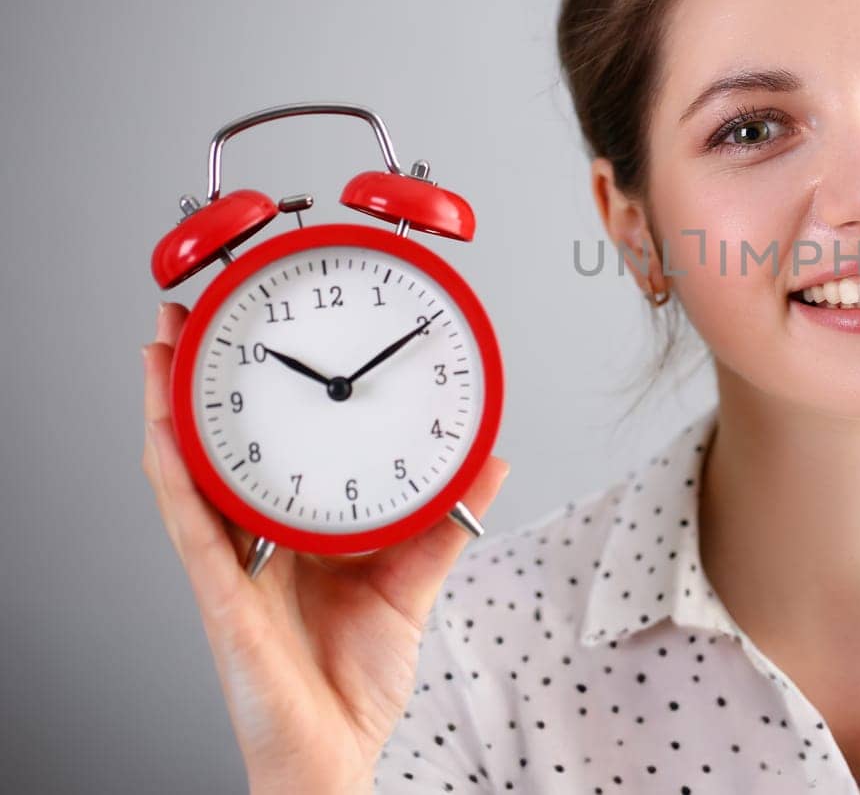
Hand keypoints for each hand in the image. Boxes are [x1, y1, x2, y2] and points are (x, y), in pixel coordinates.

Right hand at [141, 301, 509, 793]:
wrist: (335, 752)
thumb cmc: (356, 678)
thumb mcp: (413, 579)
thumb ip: (446, 517)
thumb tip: (492, 459)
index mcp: (291, 531)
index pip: (267, 446)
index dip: (258, 392)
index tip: (263, 328)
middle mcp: (251, 541)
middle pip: (216, 447)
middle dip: (197, 381)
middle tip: (190, 313)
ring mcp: (230, 567)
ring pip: (188, 474)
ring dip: (170, 409)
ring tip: (163, 347)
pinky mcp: (222, 598)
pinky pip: (192, 530)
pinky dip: (176, 479)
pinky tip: (164, 435)